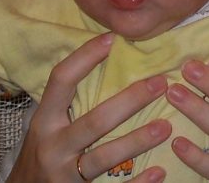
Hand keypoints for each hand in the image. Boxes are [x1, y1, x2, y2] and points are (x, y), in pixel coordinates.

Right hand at [7, 33, 170, 182]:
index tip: (112, 39)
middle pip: (94, 121)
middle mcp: (52, 146)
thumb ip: (67, 103)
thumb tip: (104, 60)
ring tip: (166, 126)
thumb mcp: (46, 126)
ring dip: (137, 140)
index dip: (84, 57)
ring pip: (104, 157)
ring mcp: (64, 174)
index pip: (61, 80)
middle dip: (130, 101)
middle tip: (160, 83)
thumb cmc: (42, 153)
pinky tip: (158, 172)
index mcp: (44, 121)